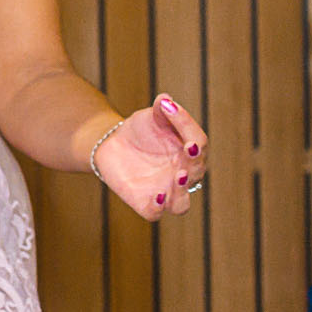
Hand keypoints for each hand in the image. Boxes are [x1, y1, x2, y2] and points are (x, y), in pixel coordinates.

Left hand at [94, 93, 207, 221]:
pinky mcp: (146, 203)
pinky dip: (157, 207)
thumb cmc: (141, 130)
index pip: (199, 142)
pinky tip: (155, 197)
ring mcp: (166, 191)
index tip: (185, 131)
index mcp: (190, 150)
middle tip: (186, 156)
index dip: (192, 134)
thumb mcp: (150, 116)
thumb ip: (161, 109)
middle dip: (192, 166)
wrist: (113, 144)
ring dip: (180, 194)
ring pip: (181, 203)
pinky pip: (155, 212)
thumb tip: (166, 99)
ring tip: (176, 178)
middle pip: (196, 173)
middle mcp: (184, 174)